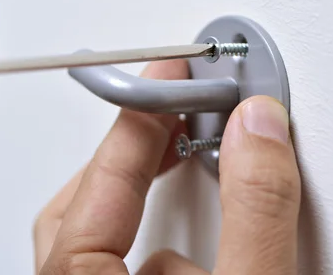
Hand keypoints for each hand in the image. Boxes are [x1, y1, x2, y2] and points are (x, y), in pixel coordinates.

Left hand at [35, 60, 300, 273]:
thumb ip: (252, 214)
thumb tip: (255, 131)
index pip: (103, 179)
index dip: (140, 117)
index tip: (167, 76)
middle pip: (77, 207)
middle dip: (128, 158)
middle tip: (169, 121)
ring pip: (91, 242)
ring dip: (142, 212)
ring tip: (186, 178)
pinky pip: (110, 271)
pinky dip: (152, 255)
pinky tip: (202, 267)